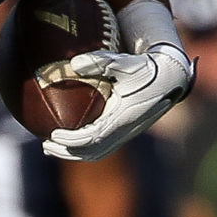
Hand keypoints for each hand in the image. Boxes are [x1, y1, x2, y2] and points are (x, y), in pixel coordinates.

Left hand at [46, 43, 193, 161]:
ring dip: (75, 154)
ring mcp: (127, 133)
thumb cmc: (145, 68)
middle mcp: (124, 129)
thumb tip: (74, 63)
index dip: (71, 139)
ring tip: (53, 148)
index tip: (53, 135)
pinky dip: (86, 151)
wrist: (170, 78)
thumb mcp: (123, 63)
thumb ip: (99, 62)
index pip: (92, 136)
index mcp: (121, 117)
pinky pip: (104, 149)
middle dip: (67, 151)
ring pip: (98, 153)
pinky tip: (73, 144)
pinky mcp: (128, 132)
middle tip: (46, 146)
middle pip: (91, 151)